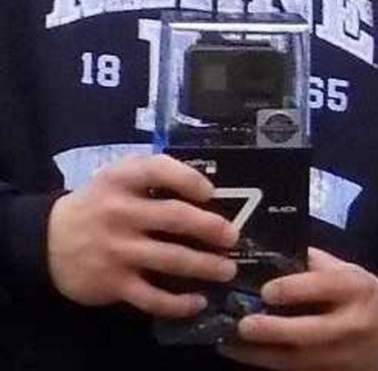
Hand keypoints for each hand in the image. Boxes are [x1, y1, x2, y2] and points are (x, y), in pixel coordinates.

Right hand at [47, 152, 238, 317]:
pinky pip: (151, 297)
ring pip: (170, 259)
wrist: (49, 241)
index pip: (159, 170)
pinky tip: (198, 301)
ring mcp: (117, 250)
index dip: (189, 179)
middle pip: (174, 218)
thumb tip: (205, 187)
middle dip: (210, 227)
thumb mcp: (120, 176)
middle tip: (232, 237)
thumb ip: (155, 174)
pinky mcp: (113, 283)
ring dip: (204, 265)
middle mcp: (120, 213)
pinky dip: (177, 302)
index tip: (210, 192)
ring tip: (227, 269)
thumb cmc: (99, 203)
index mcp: (123, 180)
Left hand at [220, 247, 377, 370]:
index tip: (266, 290)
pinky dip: (269, 364)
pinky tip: (247, 354)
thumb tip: (271, 253)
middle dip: (273, 330)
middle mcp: (352, 324)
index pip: (324, 287)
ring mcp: (344, 356)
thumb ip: (314, 263)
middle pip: (310, 332)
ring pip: (299, 359)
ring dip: (261, 353)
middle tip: (242, 324)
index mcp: (357, 288)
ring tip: (230, 342)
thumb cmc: (360, 294)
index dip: (294, 289)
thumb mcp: (347, 270)